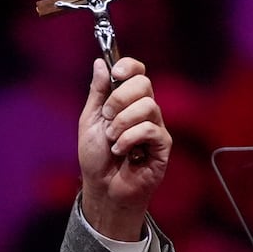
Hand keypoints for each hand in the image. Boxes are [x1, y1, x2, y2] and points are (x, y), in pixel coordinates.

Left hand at [78, 56, 170, 240]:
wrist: (102, 189)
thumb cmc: (96, 158)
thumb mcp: (90, 121)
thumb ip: (96, 93)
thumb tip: (100, 63)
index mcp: (127, 101)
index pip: (137, 72)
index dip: (128, 67)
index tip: (115, 74)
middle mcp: (145, 110)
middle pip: (144, 84)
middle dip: (119, 99)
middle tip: (107, 118)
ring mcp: (156, 126)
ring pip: (147, 106)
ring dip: (122, 123)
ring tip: (112, 140)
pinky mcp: (162, 145)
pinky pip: (150, 129)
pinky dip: (129, 139)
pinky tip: (121, 151)